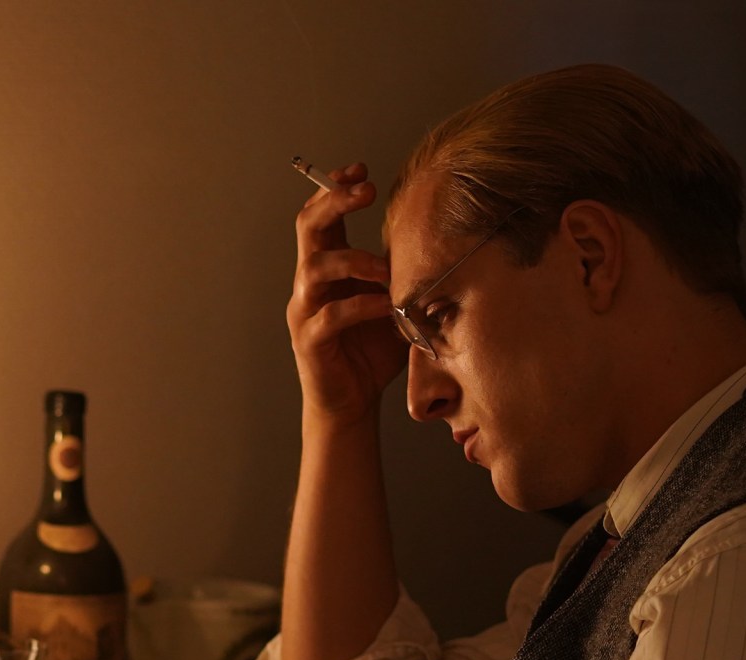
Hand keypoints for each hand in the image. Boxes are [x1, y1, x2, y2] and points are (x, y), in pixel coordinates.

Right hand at [285, 162, 405, 423]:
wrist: (351, 404)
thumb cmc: (371, 352)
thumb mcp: (392, 302)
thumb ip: (402, 272)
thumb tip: (440, 238)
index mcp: (326, 268)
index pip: (319, 215)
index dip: (335, 188)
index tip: (361, 171)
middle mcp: (309, 283)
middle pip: (307, 226)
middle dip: (335, 201)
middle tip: (366, 190)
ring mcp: (305, 311)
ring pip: (314, 267)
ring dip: (354, 259)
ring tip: (385, 269)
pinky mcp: (310, 341)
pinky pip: (331, 315)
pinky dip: (361, 305)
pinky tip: (386, 307)